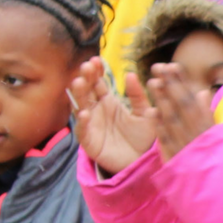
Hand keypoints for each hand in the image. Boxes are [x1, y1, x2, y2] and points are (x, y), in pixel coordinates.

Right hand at [69, 57, 155, 175]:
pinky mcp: (89, 141)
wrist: (143, 162)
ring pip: (81, 106)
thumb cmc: (143, 137)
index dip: (96, 71)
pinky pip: (83, 130)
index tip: (96, 59)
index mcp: (109, 102)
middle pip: (87, 91)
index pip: (98, 83)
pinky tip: (85, 113)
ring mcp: (91, 125)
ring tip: (79, 82)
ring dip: (79, 94)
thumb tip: (131, 74)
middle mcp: (97, 110)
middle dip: (85, 78)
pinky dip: (83, 122)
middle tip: (86, 66)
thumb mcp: (144, 114)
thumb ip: (138, 96)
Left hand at [143, 63, 215, 160]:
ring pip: (174, 121)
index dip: (181, 83)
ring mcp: (188, 149)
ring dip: (163, 101)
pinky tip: (152, 112)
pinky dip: (161, 127)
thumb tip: (202, 92)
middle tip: (158, 67)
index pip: (193, 100)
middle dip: (170, 86)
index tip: (172, 66)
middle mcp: (198, 136)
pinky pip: (169, 143)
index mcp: (210, 130)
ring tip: (153, 83)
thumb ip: (209, 114)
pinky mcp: (179, 162)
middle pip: (182, 107)